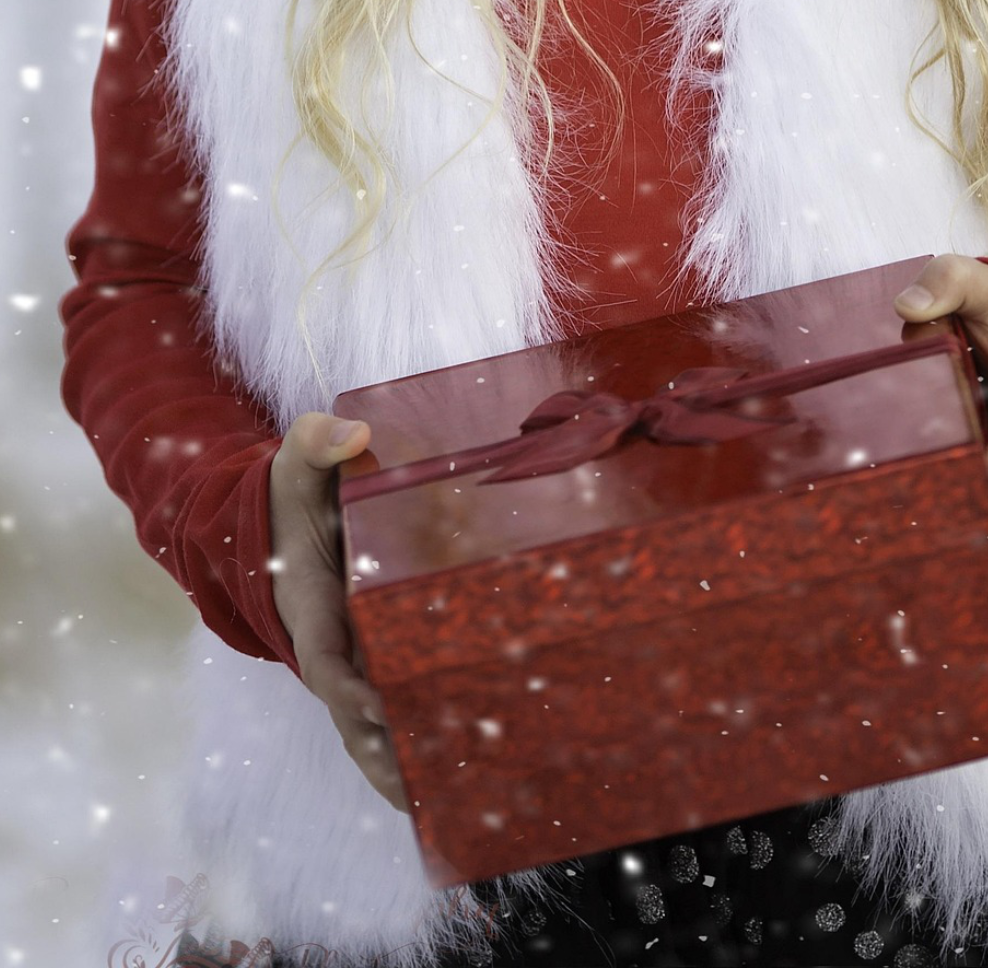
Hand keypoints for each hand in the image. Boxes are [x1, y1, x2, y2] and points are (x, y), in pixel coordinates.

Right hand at [268, 412, 408, 811]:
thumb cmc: (294, 488)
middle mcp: (328, 641)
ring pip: (369, 726)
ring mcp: (350, 656)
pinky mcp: (373, 655)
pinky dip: (409, 741)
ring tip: (442, 807)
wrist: (283, 513)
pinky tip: (451, 774)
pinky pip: (390, 705)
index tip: (372, 704)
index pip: (323, 654)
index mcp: (307, 604)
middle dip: (379, 753)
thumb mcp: (297, 457)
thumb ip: (317, 440)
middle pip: (349, 714)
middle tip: (419, 791)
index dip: (344, 684)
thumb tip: (353, 433)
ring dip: (398, 765)